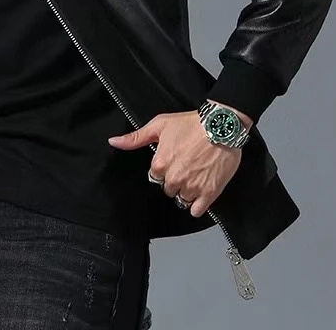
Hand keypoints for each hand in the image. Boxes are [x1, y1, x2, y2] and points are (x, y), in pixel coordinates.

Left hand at [107, 108, 244, 217]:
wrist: (221, 126)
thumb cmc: (191, 124)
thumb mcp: (159, 125)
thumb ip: (136, 137)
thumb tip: (114, 141)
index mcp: (160, 164)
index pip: (154, 177)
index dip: (163, 168)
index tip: (173, 160)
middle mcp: (174, 178)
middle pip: (168, 189)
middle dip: (174, 180)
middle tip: (185, 165)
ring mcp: (192, 188)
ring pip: (181, 199)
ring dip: (187, 191)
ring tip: (195, 174)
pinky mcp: (209, 193)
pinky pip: (196, 210)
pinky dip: (198, 204)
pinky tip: (201, 190)